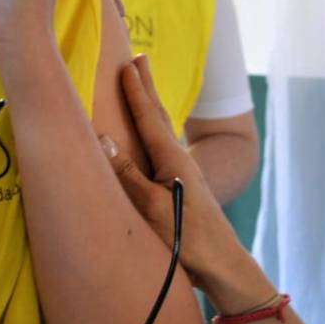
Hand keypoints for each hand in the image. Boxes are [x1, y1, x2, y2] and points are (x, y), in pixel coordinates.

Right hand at [102, 55, 247, 290]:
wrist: (222, 265)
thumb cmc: (186, 238)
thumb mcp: (151, 207)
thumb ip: (127, 174)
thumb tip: (102, 138)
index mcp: (171, 158)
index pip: (148, 117)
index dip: (135, 90)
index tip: (125, 63)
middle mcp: (178, 159)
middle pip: (158, 115)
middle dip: (147, 86)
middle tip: (140, 57)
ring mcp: (182, 172)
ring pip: (161, 129)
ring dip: (150, 105)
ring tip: (143, 87)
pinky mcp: (180, 187)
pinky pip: (162, 147)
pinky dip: (152, 129)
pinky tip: (151, 137)